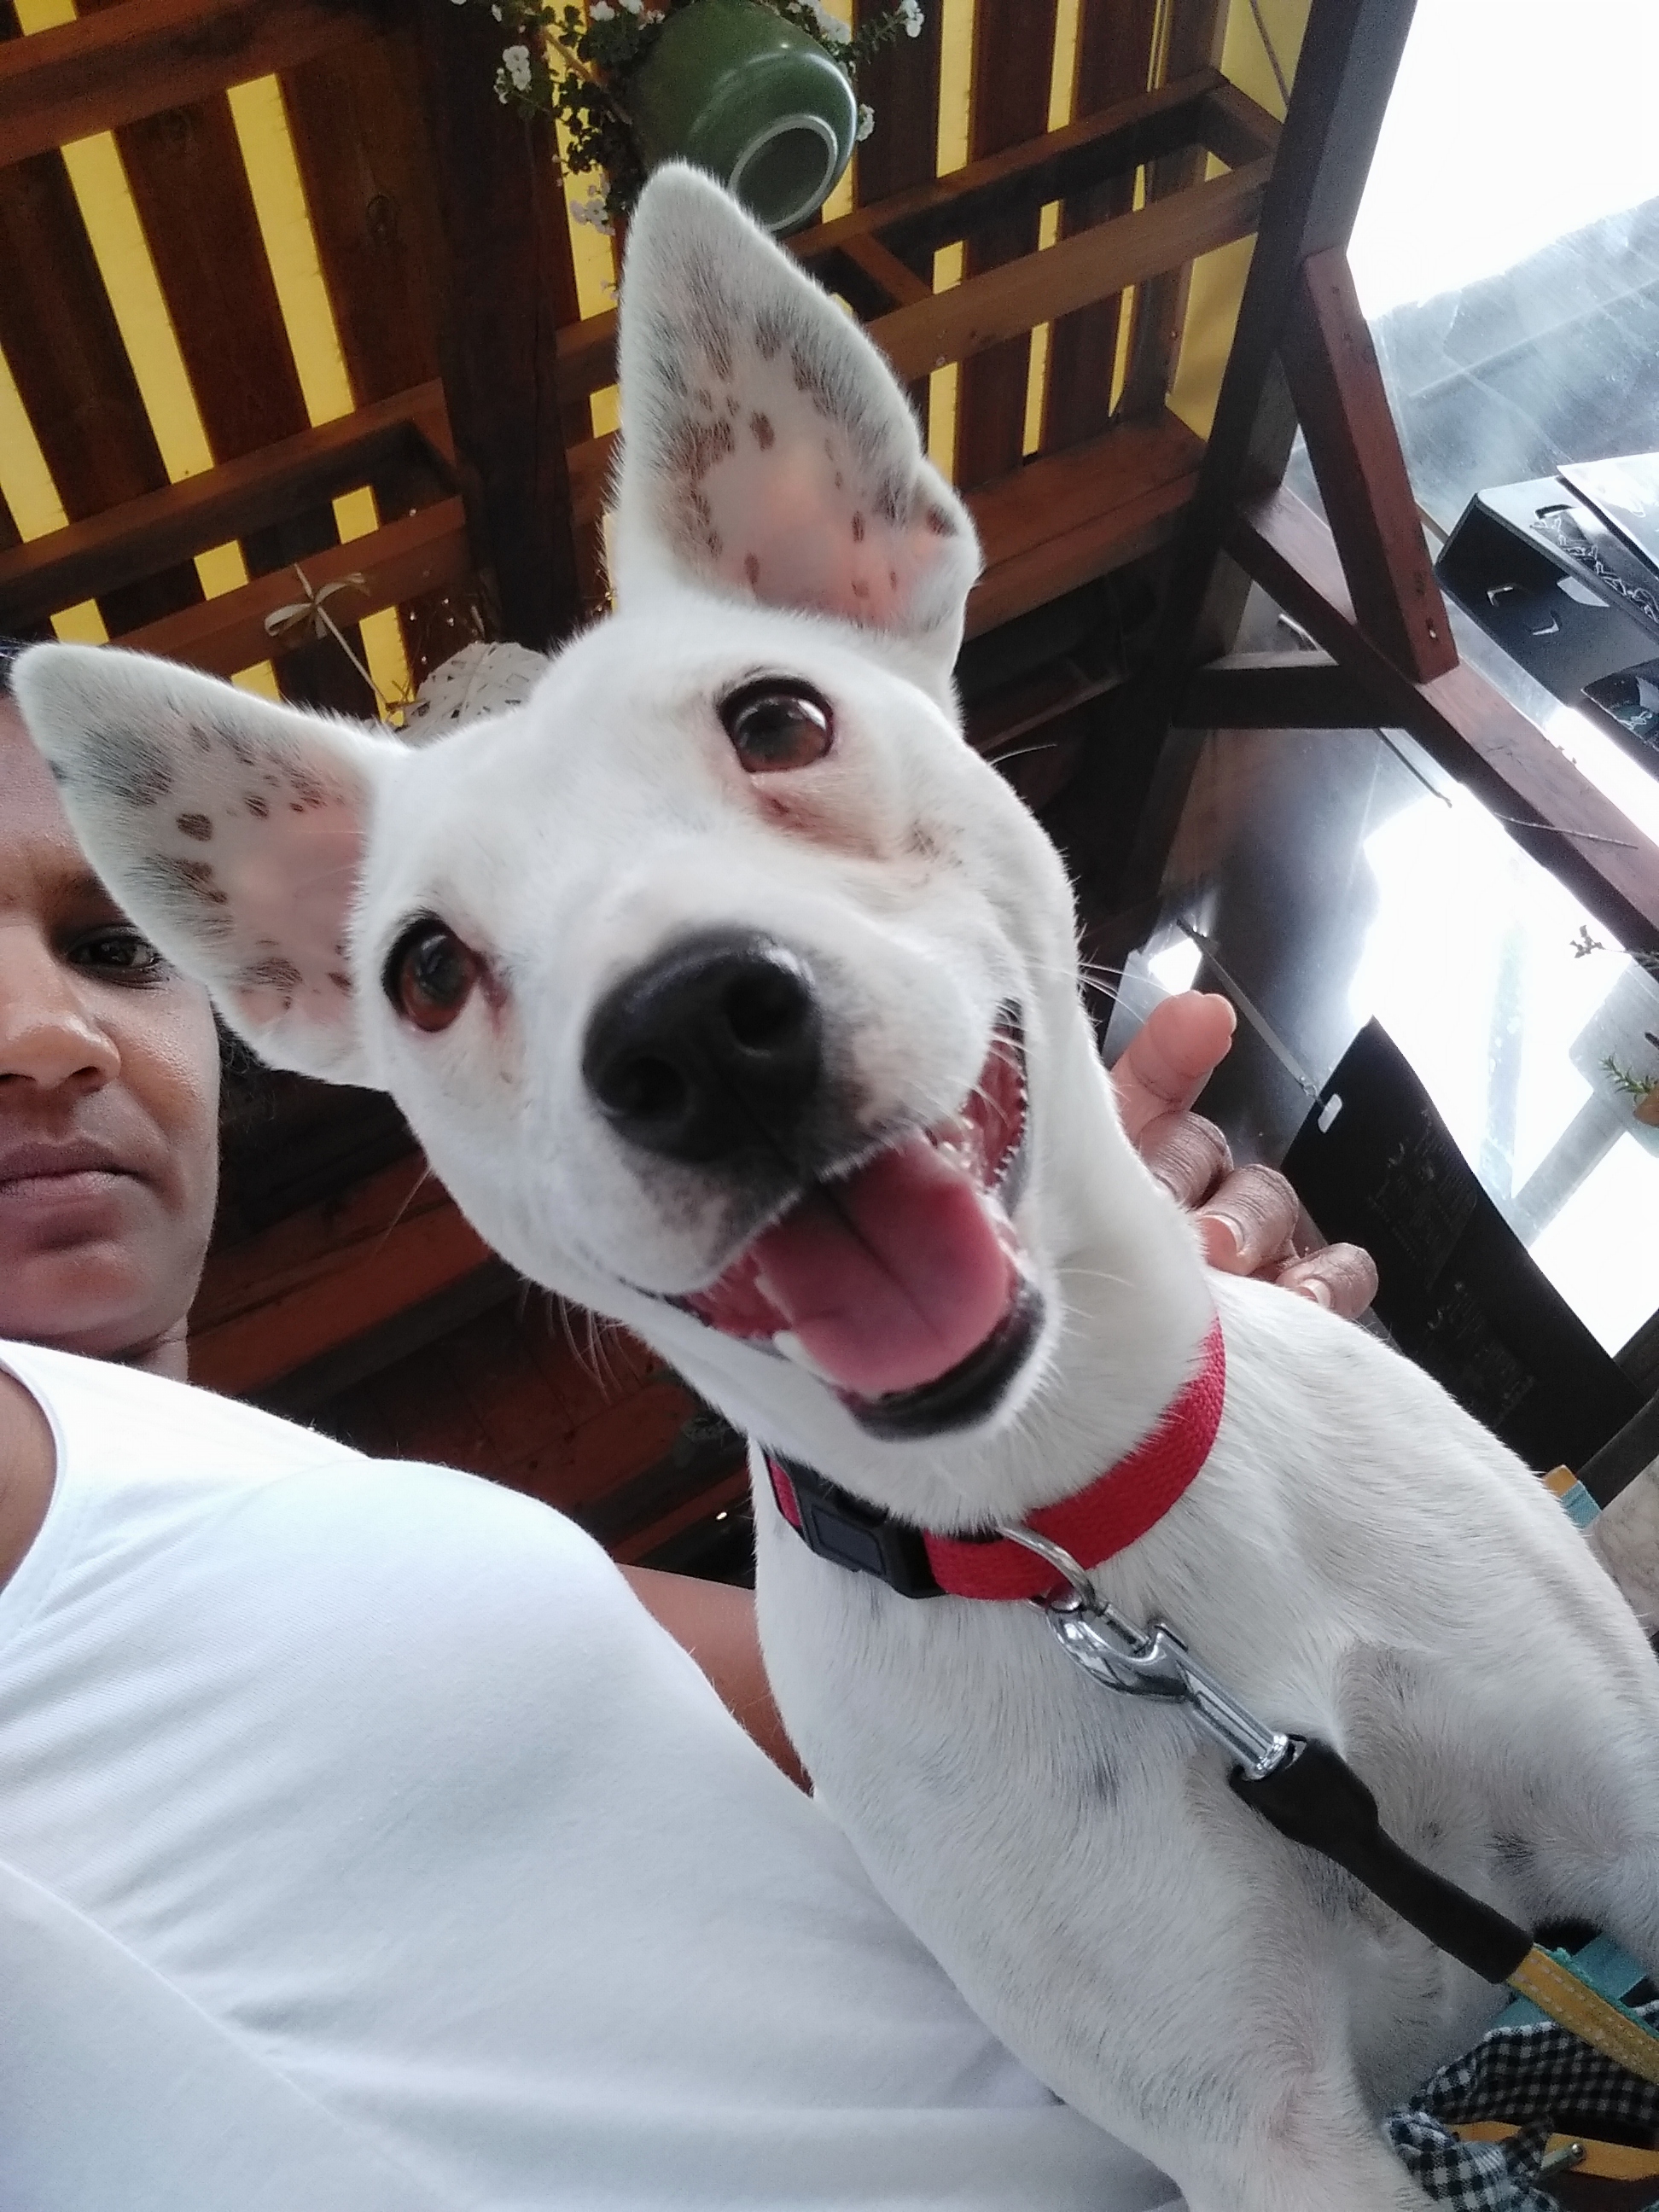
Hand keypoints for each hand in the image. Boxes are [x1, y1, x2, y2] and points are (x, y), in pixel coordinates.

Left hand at [1110, 992, 1377, 1319]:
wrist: (1104, 1429)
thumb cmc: (1091, 1301)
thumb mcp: (1085, 1197)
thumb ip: (1137, 1100)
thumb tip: (1203, 1013)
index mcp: (1122, 1168)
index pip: (1153, 1086)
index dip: (1174, 1053)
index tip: (1200, 1029)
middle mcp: (1186, 1197)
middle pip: (1214, 1151)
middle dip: (1196, 1177)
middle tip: (1183, 1226)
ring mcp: (1250, 1252)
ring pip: (1274, 1204)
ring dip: (1255, 1231)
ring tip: (1230, 1269)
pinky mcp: (1302, 1305)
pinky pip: (1341, 1271)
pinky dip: (1326, 1280)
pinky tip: (1298, 1300)